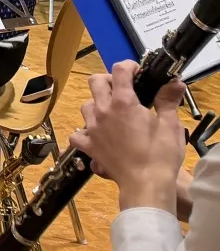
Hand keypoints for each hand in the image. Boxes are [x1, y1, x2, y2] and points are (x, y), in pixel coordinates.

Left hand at [68, 61, 187, 211]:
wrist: (146, 185)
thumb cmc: (160, 156)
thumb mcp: (170, 125)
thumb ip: (167, 101)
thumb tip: (174, 83)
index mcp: (123, 102)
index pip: (119, 70)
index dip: (128, 66)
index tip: (137, 71)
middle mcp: (103, 111)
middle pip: (95, 81)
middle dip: (108, 80)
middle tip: (123, 89)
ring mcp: (92, 128)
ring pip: (86, 105)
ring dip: (96, 104)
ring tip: (111, 113)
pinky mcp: (88, 145)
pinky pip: (77, 134)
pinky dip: (83, 132)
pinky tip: (94, 135)